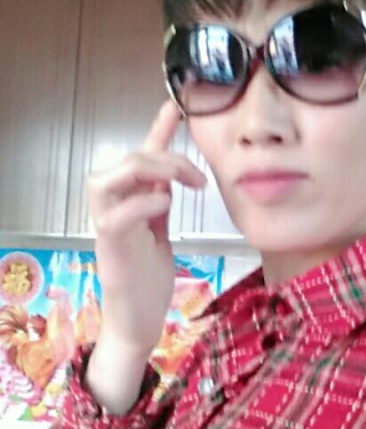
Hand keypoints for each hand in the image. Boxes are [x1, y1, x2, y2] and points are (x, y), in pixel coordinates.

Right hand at [88, 100, 206, 355]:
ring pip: (106, 181)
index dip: (157, 130)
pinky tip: (165, 206)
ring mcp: (107, 230)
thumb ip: (161, 200)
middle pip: (122, 163)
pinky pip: (115, 216)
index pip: (141, 158)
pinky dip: (143, 203)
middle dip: (163, 158)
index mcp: (129, 203)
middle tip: (196, 178)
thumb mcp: (160, 230)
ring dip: (148, 173)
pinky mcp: (110, 251)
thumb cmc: (149, 278)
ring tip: (181, 184)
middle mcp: (112, 211)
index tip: (175, 107)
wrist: (138, 321)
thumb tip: (174, 173)